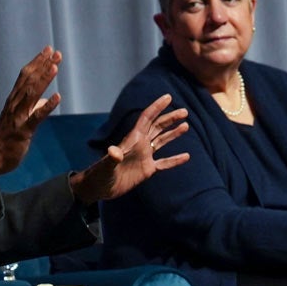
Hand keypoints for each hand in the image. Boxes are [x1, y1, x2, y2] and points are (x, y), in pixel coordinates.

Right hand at [0, 47, 62, 181]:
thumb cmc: (8, 138)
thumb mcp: (22, 119)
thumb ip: (32, 108)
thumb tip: (43, 101)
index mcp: (14, 100)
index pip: (26, 76)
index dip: (37, 62)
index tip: (49, 50)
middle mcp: (14, 104)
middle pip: (29, 80)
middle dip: (43, 65)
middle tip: (56, 52)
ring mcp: (18, 116)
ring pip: (31, 94)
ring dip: (44, 79)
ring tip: (55, 67)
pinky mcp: (23, 130)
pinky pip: (36, 117)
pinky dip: (47, 106)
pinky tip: (58, 97)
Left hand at [70, 95, 191, 203]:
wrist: (99, 188)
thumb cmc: (100, 176)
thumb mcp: (106, 166)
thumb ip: (111, 158)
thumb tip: (114, 151)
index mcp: (132, 140)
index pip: (147, 118)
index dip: (157, 107)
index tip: (168, 97)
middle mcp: (140, 145)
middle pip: (157, 127)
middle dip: (170, 118)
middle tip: (184, 111)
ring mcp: (144, 157)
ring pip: (161, 141)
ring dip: (173, 133)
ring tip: (186, 125)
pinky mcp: (147, 169)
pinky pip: (164, 163)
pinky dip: (175, 160)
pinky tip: (186, 156)